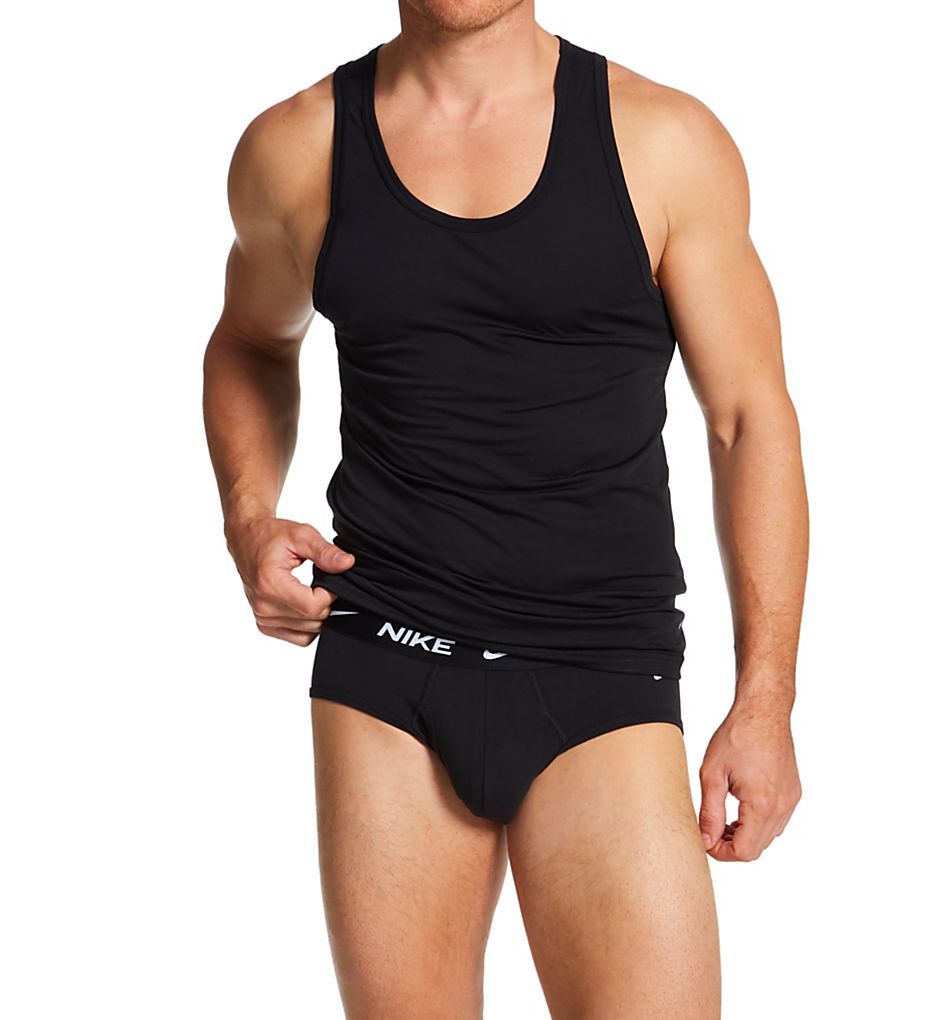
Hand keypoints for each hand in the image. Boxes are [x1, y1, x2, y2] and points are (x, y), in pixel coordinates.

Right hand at [225, 516, 355, 645]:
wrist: (246, 540)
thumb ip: (325, 552)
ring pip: (309, 632)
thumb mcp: (301, 535)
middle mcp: (264, 607)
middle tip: (321, 582)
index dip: (330, 594)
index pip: (314, 607)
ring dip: (317, 613)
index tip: (329, 579)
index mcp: (270, 585)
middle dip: (325, 602)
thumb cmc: (270, 536)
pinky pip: (299, 638)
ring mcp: (263, 619)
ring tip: (310, 590)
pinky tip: (305, 604)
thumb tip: (347, 564)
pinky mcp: (265, 625)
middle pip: (314, 620)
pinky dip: (309, 625)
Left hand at [698, 695, 801, 861]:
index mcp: (761, 804)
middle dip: (732, 845)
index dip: (722, 853)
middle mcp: (781, 806)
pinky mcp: (793, 793)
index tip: (706, 841)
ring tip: (725, 819)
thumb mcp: (712, 774)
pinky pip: (778, 820)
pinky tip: (742, 807)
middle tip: (711, 830)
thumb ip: (710, 812)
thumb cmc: (738, 736)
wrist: (763, 713)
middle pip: (757, 848)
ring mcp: (790, 800)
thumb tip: (706, 840)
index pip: (745, 851)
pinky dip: (759, 822)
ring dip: (746, 835)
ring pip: (769, 836)